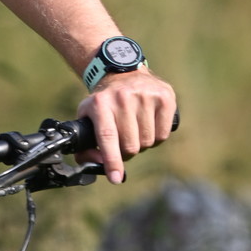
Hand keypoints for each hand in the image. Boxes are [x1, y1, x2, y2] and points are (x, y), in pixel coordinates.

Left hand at [75, 69, 177, 184]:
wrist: (123, 72)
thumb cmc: (104, 101)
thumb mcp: (87, 116)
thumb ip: (86, 144)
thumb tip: (95, 164)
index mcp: (100, 103)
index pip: (108, 137)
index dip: (112, 160)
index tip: (115, 178)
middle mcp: (122, 98)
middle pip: (130, 145)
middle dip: (126, 152)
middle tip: (123, 143)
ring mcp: (145, 95)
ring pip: (148, 142)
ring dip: (142, 144)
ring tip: (135, 130)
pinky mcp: (165, 97)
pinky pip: (163, 134)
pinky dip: (156, 137)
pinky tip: (148, 124)